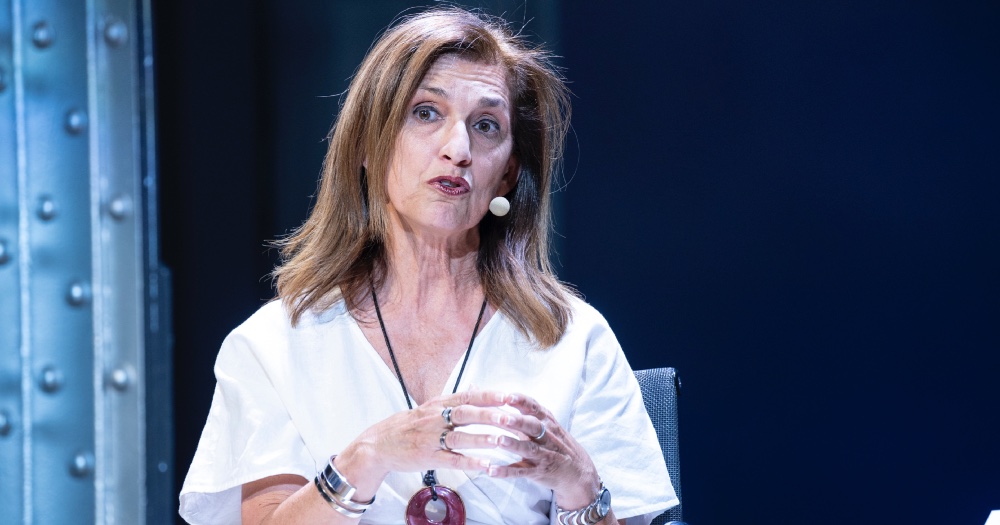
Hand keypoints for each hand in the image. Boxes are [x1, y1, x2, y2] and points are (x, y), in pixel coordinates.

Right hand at [337, 390, 517, 491]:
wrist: (378, 445)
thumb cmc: (406, 427)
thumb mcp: (430, 407)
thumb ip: (454, 400)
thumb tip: (476, 388)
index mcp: (438, 404)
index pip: (468, 396)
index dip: (490, 396)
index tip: (509, 395)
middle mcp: (436, 418)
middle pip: (466, 414)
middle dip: (490, 415)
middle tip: (511, 418)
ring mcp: (431, 438)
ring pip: (459, 437)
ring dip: (482, 439)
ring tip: (502, 441)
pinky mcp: (427, 457)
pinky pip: (450, 460)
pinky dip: (468, 462)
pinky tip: (484, 465)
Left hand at [483, 393, 601, 509]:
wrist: (579, 473)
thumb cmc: (556, 444)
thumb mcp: (548, 425)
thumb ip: (528, 412)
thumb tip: (502, 397)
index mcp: (547, 422)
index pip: (535, 408)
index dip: (522, 401)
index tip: (508, 396)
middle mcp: (547, 437)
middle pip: (533, 426)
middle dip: (518, 421)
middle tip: (503, 417)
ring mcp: (543, 455)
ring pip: (528, 449)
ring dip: (513, 444)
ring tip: (499, 440)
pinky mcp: (537, 472)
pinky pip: (521, 472)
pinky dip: (506, 472)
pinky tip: (491, 470)